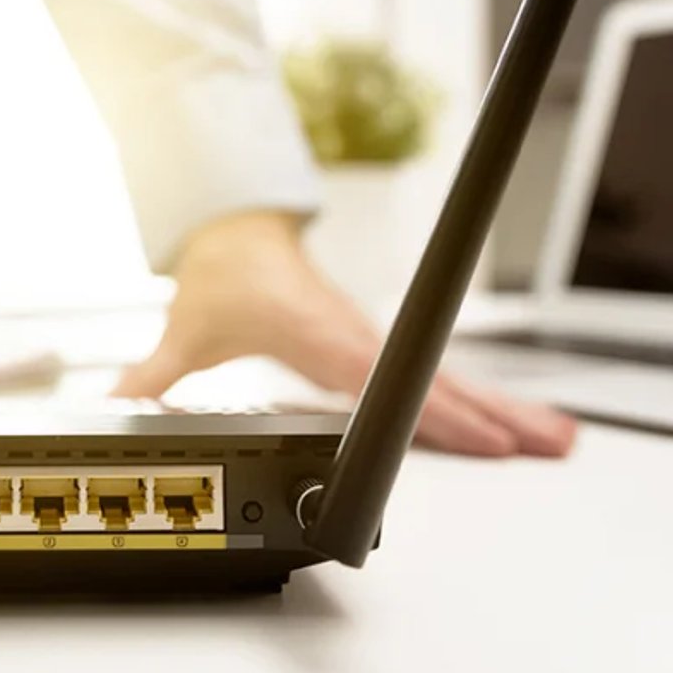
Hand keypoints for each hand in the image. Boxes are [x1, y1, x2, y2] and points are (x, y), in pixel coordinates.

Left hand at [113, 212, 575, 456]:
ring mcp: (377, 339)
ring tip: (559, 439)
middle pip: (437, 380)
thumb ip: (152, 376)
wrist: (239, 226)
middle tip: (548, 446)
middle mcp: (359, 335)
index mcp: (320, 333)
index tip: (475, 435)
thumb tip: (113, 408)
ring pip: (451, 377)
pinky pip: (441, 375)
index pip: (383, 377)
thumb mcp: (185, 328)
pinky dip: (485, 399)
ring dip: (508, 408)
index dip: (429, 409)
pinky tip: (521, 425)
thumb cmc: (222, 275)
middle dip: (494, 414)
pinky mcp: (383, 345)